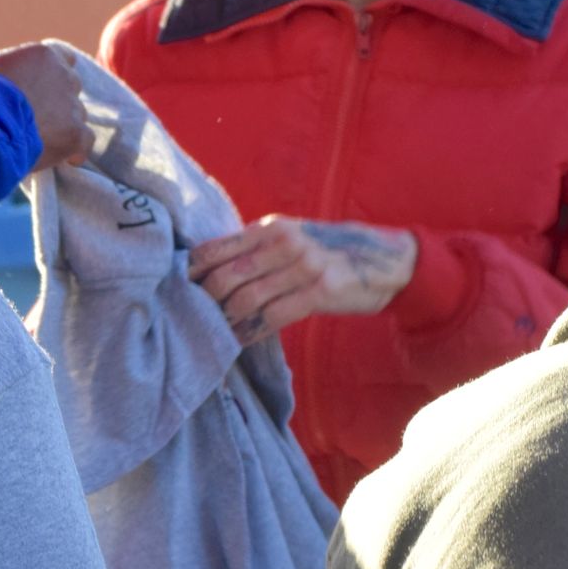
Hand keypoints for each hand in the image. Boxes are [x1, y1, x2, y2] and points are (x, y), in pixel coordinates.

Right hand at [0, 43, 93, 173]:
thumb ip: (6, 70)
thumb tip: (3, 79)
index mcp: (43, 55)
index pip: (63, 59)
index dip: (54, 76)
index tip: (43, 89)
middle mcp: (63, 75)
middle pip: (71, 88)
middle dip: (58, 102)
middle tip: (39, 118)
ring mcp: (71, 105)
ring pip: (78, 116)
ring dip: (64, 127)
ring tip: (43, 142)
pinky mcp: (74, 134)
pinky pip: (85, 143)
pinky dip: (76, 152)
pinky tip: (66, 160)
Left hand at [191, 215, 417, 344]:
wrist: (388, 261)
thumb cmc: (335, 252)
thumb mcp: (296, 238)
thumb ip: (260, 249)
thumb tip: (215, 270)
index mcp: (272, 227)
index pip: (218, 247)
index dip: (193, 272)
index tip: (179, 290)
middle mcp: (285, 241)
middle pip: (226, 275)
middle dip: (205, 301)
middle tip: (192, 319)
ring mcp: (303, 266)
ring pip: (246, 298)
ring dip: (226, 320)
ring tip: (214, 333)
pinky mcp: (320, 292)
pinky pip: (273, 316)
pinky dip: (251, 331)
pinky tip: (240, 341)